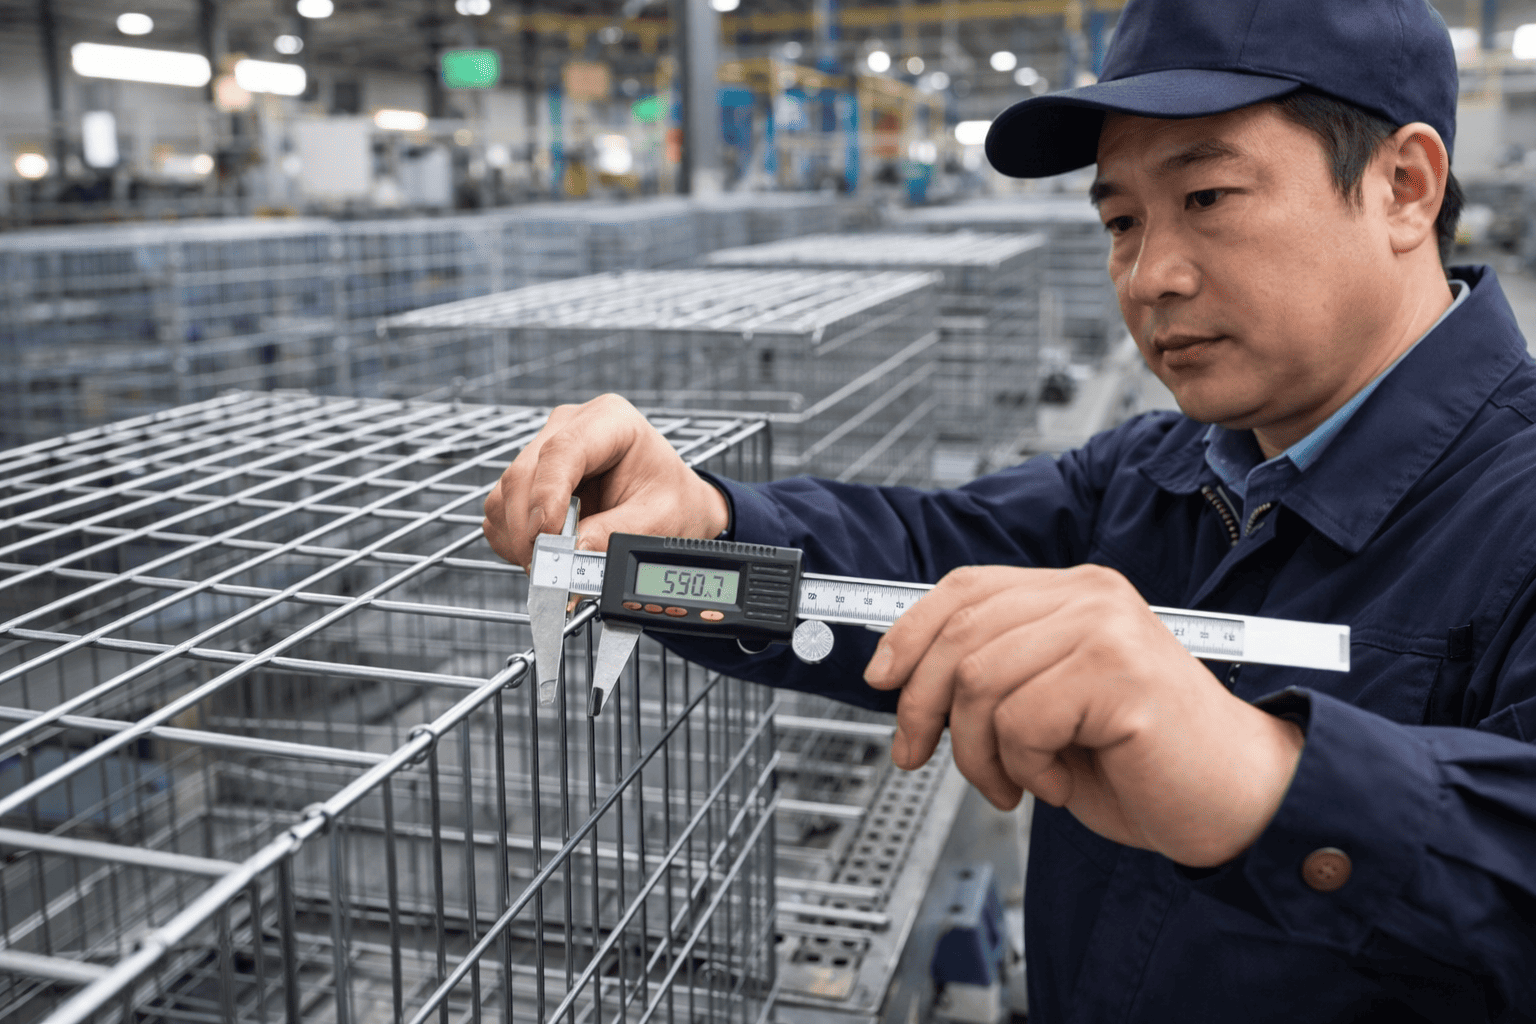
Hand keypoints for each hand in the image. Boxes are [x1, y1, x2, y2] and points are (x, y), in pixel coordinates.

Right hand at [482, 394, 730, 568]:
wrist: (672, 503)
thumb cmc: (672, 501)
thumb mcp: (661, 519)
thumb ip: (616, 534)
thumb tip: (571, 555)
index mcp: (609, 420)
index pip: (562, 450)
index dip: (546, 494)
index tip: (546, 535)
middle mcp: (569, 427)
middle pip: (523, 474)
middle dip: (529, 529)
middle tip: (549, 571)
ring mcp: (543, 450)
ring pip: (504, 495)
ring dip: (519, 539)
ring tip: (556, 564)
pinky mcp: (529, 479)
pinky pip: (501, 511)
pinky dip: (513, 540)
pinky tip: (546, 552)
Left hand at [863, 564, 1304, 866]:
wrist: (1239, 802)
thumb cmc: (1146, 761)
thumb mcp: (1050, 704)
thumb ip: (995, 673)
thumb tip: (903, 679)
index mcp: (1075, 592)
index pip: (966, 588)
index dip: (910, 633)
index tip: (880, 679)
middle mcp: (1091, 597)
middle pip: (959, 634)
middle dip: (922, 706)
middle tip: (920, 754)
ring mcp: (1106, 630)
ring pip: (979, 681)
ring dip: (978, 752)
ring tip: (1014, 780)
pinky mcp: (1119, 676)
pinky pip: (1020, 721)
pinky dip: (1024, 767)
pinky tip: (1057, 780)